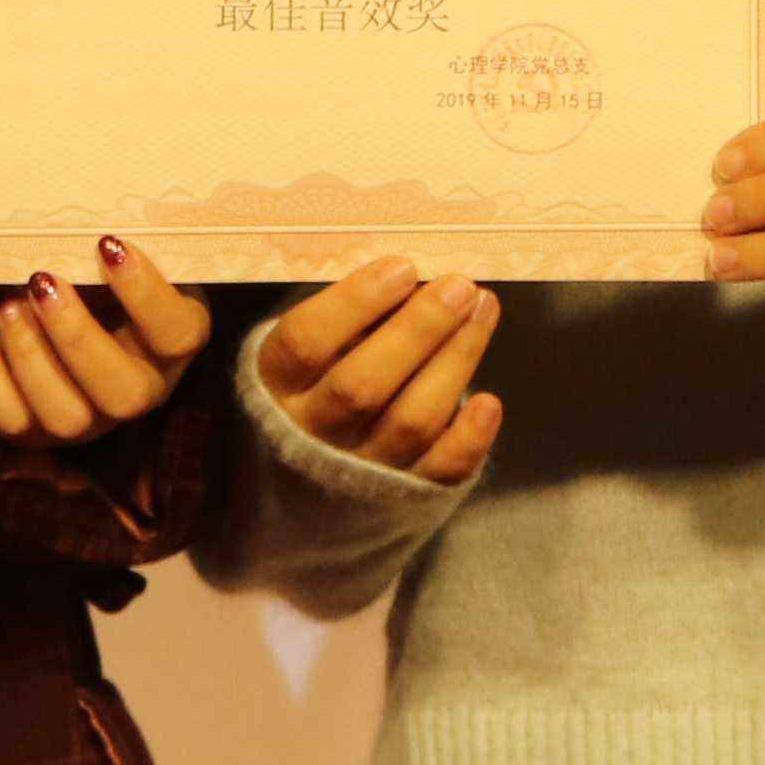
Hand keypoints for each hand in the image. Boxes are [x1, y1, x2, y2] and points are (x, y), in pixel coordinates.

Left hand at [0, 239, 215, 444]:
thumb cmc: (94, 273)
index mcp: (172, 342)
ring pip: (68, 416)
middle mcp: (141, 390)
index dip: (145, 294)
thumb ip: (114, 249)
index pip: (177, 333)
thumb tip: (87, 221)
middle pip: (124, 393)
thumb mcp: (112, 259)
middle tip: (44, 280)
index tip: (106, 244)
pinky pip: (14, 422)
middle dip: (78, 337)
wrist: (52, 304)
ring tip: (7, 301)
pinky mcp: (35, 429)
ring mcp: (90, 419)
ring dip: (31, 357)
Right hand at [248, 257, 506, 486]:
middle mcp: (310, 431)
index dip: (354, 303)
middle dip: (417, 330)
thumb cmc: (319, 386)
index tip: (403, 266)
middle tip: (459, 286)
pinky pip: (438, 471)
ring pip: (409, 421)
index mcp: (276, 383)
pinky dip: (468, 438)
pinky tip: (488, 401)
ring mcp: (357, 470)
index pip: (305, 342)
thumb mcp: (312, 348)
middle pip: (361, 385)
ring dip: (453, 362)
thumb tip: (413, 270)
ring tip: (483, 310)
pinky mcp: (403, 497)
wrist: (310, 493)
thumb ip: (348, 316)